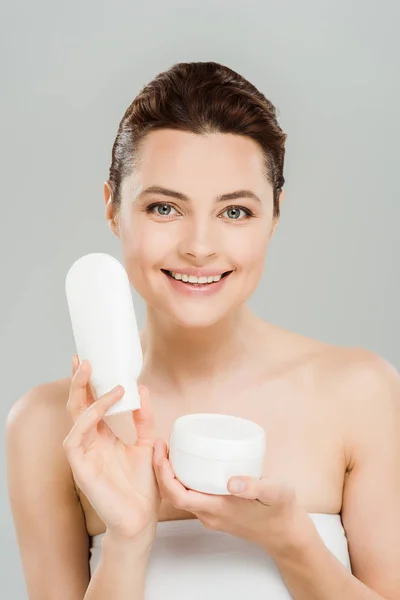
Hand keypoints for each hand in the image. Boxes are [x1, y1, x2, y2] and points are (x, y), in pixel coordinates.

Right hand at [63, 356, 160, 545]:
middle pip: (78, 405)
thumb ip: (144, 417)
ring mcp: (83, 454)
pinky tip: (97, 409)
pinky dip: (85, 421)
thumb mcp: (147, 442)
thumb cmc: (142, 484)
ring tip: (95, 375)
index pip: (91, 402)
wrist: (141, 518)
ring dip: (83, 395)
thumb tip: (142, 388)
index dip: (88, 382)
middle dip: (79, 381)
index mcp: (102, 435)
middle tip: (85, 359)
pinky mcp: (80, 468)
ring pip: (74, 417)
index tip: (90, 359)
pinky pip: (74, 439)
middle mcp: (90, 441)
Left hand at [153, 439, 314, 556]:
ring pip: (181, 496)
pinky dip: (183, 480)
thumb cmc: (281, 512)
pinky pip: (192, 497)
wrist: (288, 536)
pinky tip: (189, 464)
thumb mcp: (275, 493)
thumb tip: (232, 480)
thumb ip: (255, 486)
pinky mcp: (218, 513)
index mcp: (218, 509)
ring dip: (170, 476)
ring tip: (171, 451)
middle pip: (173, 495)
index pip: (177, 494)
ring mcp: (213, 516)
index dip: (163, 473)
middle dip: (161, 471)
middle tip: (161, 445)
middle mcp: (210, 515)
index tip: (160, 451)